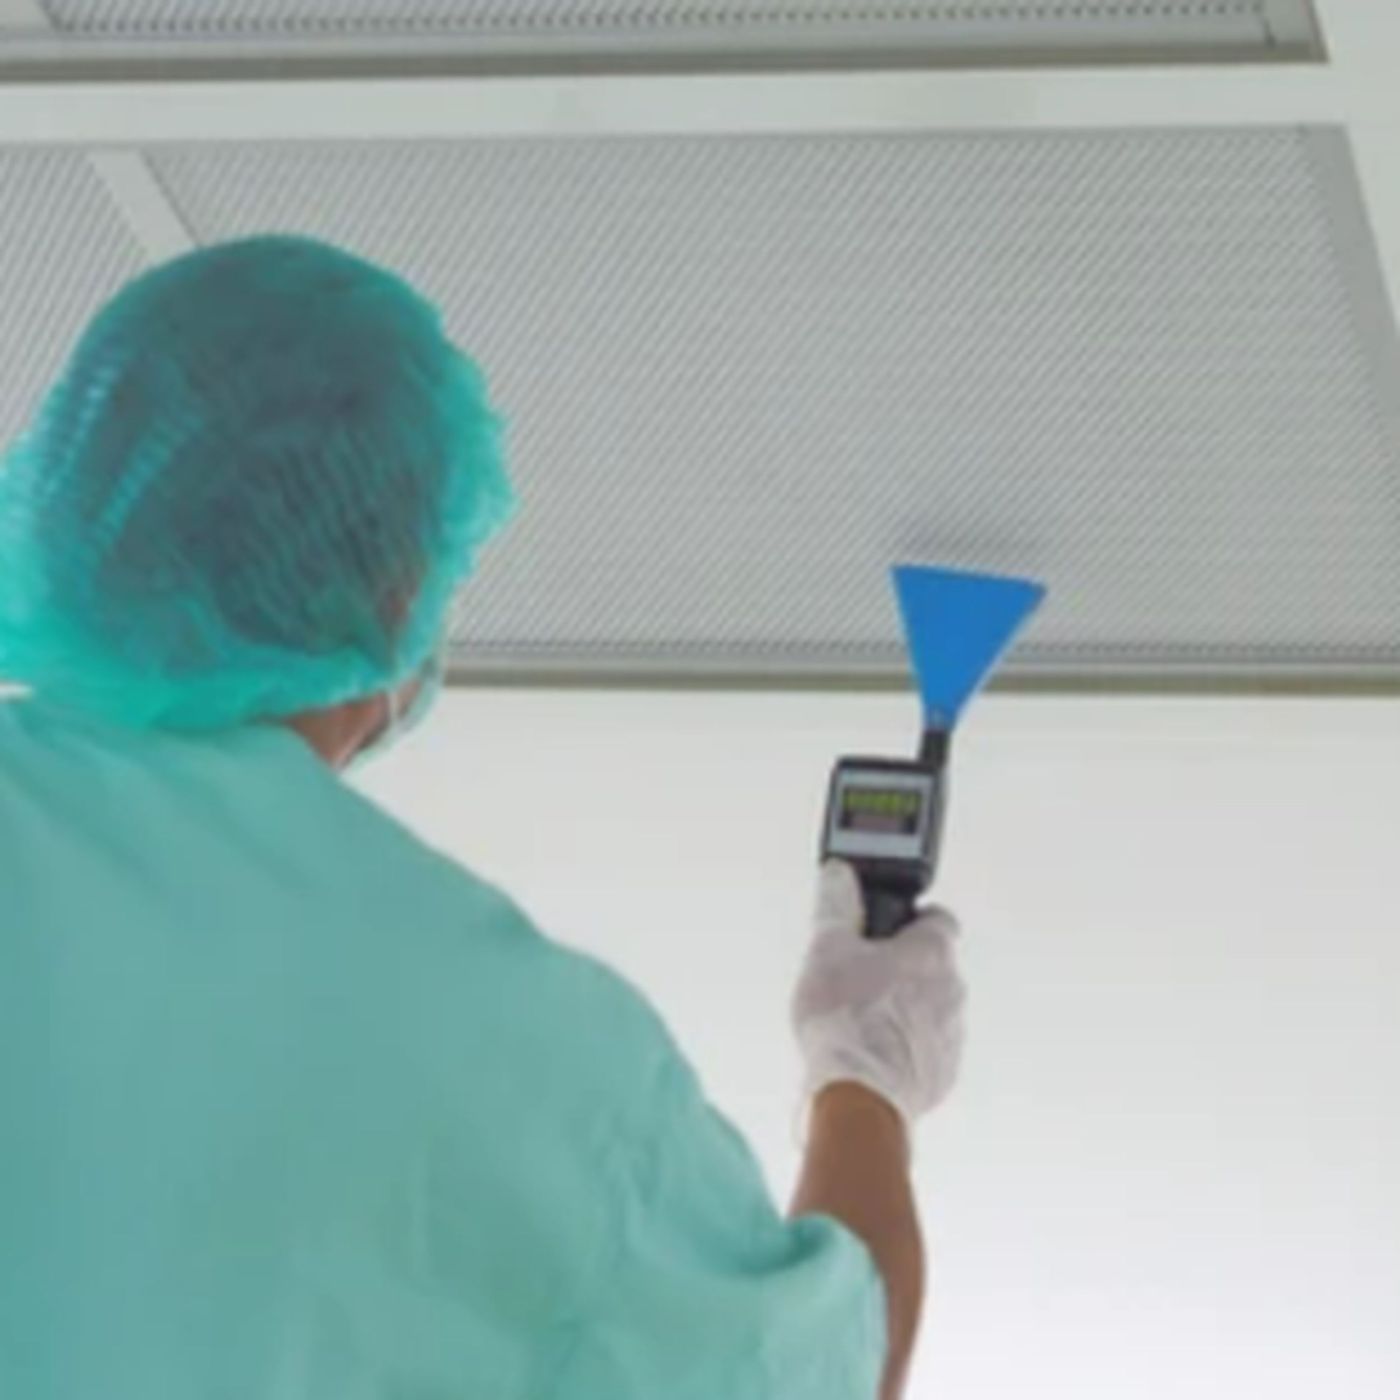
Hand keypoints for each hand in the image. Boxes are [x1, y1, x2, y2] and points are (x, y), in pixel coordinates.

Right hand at [792, 861, 965, 1130]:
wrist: (859, 1096)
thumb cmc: (846, 1021)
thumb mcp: (827, 949)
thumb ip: (835, 905)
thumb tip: (839, 873)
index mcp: (931, 952)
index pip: (939, 917)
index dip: (913, 918)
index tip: (888, 927)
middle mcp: (953, 990)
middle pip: (932, 966)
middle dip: (901, 967)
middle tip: (860, 976)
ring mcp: (952, 1035)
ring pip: (931, 1009)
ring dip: (905, 1009)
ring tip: (860, 1020)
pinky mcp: (944, 1073)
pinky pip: (928, 1049)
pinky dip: (905, 1047)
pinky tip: (870, 1053)